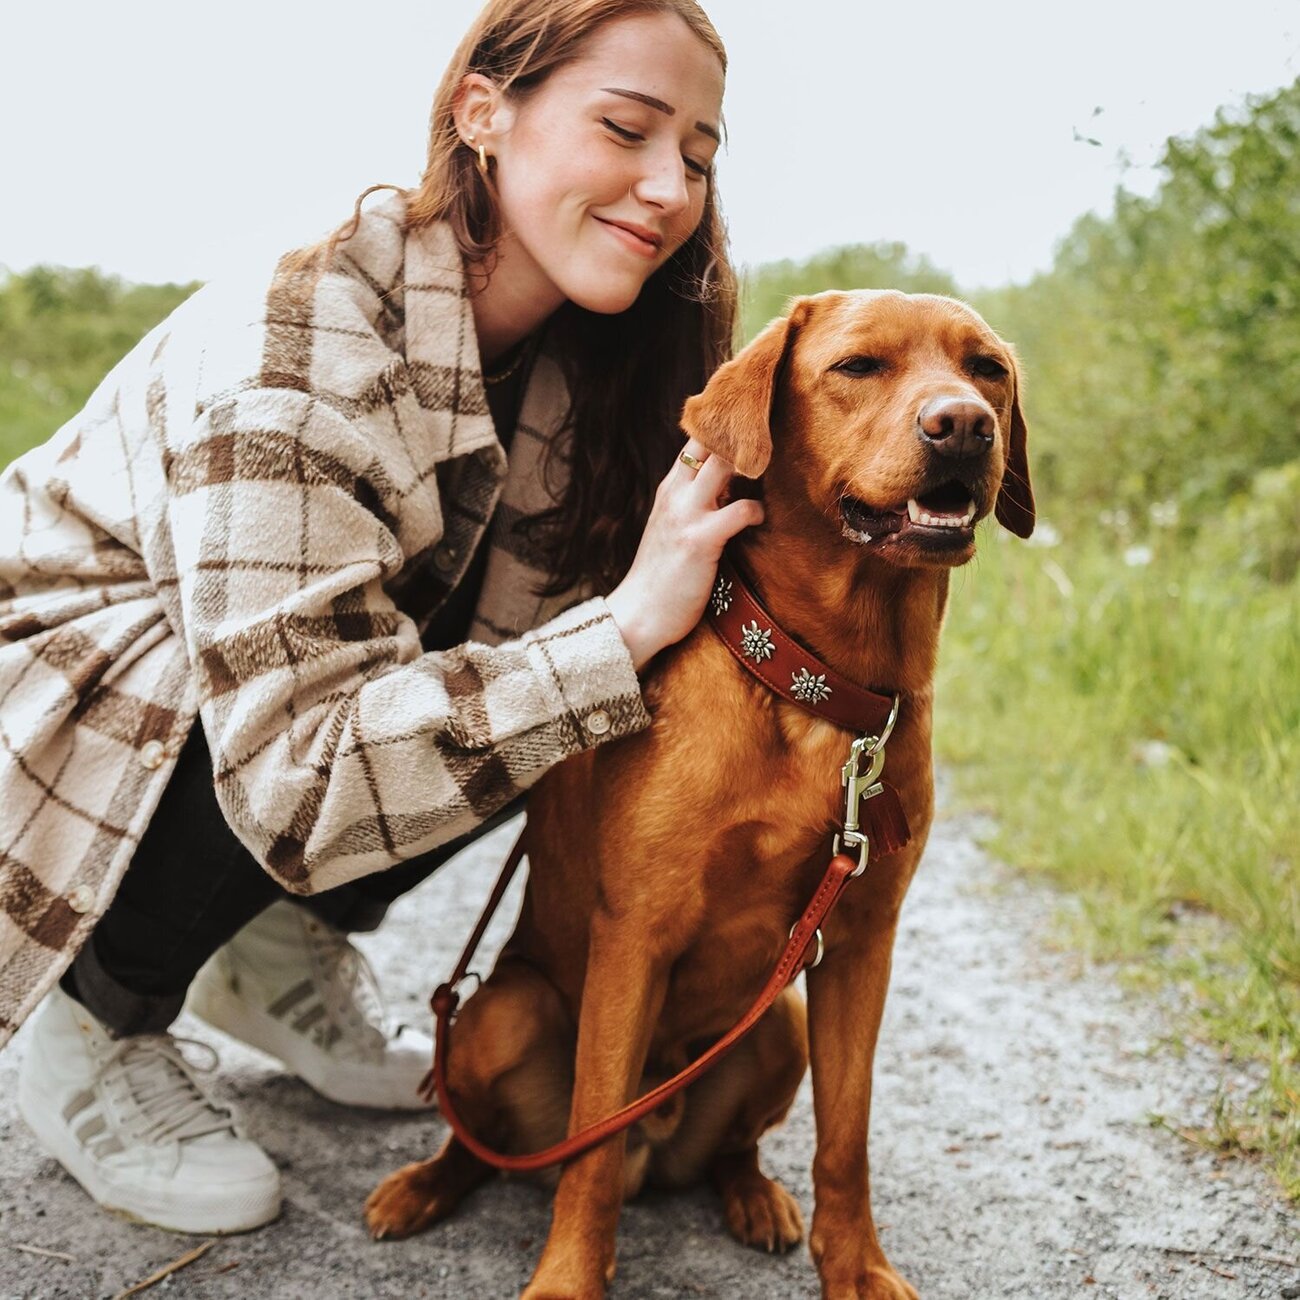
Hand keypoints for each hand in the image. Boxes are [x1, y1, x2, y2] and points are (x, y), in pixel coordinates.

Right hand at [605, 438, 763, 672]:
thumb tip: (728, 488)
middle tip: (769, 438)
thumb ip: (691, 503)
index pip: (695, 439)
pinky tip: (758, 521)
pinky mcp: (701, 540)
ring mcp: (687, 515)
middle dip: (741, 433)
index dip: (723, 427)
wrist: (638, 615)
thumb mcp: (670, 527)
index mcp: (669, 489)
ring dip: (752, 464)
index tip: (749, 424)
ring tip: (768, 475)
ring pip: (724, 464)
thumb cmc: (660, 576)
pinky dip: (757, 511)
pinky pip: (741, 510)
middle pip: (710, 440)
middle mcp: (675, 494)